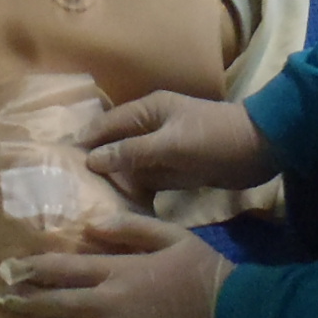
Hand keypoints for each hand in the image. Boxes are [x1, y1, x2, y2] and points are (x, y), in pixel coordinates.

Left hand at [0, 215, 228, 317]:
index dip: (33, 268)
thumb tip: (93, 224)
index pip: (66, 268)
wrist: (238, 316)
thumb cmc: (205, 271)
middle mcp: (113, 305)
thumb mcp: (172, 235)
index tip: (7, 268)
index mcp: (121, 271)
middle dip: (21, 302)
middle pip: (58, 304)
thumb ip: (131, 227)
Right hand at [80, 91, 280, 204]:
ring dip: (114, 179)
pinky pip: (147, 178)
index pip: (107, 124)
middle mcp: (152, 127)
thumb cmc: (213, 139)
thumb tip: (93, 159)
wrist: (259, 149)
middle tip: (67, 187)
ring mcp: (164, 149)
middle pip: (116, 144)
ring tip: (87, 202)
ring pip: (130, 164)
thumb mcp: (170, 144)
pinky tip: (119, 207)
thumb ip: (132, 152)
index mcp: (149, 110)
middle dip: (95, 162)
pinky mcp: (176, 169)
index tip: (58, 160)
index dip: (84, 140)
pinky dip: (135, 189)